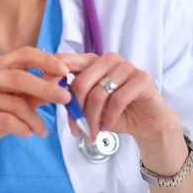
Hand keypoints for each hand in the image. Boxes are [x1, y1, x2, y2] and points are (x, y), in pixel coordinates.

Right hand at [0, 47, 70, 163]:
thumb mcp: (19, 102)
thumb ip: (38, 91)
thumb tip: (60, 79)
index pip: (23, 54)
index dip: (45, 60)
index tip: (65, 71)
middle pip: (19, 76)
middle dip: (45, 88)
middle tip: (66, 98)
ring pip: (14, 103)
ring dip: (34, 118)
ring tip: (42, 130)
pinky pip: (6, 119)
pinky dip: (22, 128)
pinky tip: (28, 133)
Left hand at [45, 51, 178, 143]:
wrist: (146, 123)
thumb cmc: (113, 112)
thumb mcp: (87, 105)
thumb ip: (70, 97)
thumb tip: (47, 95)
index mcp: (91, 60)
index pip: (65, 60)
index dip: (53, 77)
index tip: (46, 97)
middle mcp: (108, 59)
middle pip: (81, 81)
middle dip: (76, 110)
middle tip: (75, 130)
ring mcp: (126, 67)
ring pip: (99, 93)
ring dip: (92, 118)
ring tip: (91, 133)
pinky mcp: (142, 79)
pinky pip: (118, 99)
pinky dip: (109, 118)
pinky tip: (106, 126)